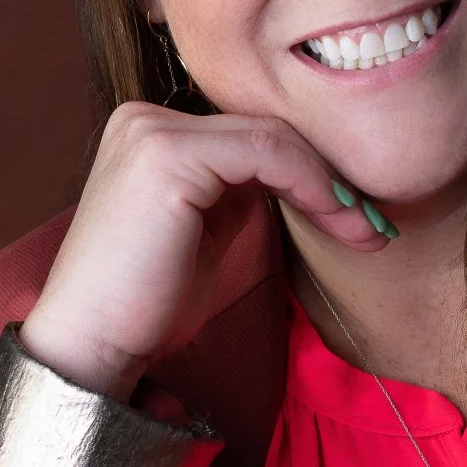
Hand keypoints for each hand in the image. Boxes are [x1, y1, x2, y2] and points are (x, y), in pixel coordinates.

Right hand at [19, 103, 393, 399]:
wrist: (91, 348)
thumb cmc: (150, 306)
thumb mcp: (213, 237)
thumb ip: (248, 198)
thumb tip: (319, 182)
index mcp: (152, 132)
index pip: (252, 135)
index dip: (313, 172)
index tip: (361, 219)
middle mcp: (145, 118)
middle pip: (266, 130)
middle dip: (330, 179)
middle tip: (375, 225)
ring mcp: (151, 130)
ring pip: (273, 137)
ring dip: (330, 185)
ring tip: (366, 230)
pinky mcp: (166, 153)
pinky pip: (266, 152)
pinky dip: (312, 184)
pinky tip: (339, 217)